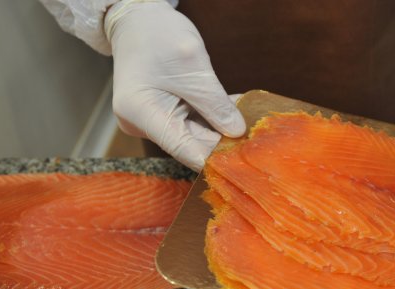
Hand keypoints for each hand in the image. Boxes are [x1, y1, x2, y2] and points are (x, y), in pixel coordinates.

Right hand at [105, 0, 245, 170]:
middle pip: (189, 144)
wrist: (137, 20)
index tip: (243, 162)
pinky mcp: (162, 114)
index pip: (183, 149)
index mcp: (141, 113)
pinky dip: (212, 116)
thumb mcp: (192, 67)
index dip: (214, 159)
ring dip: (220, 128)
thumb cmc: (158, 35)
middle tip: (256, 140)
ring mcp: (152, 120)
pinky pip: (191, 121)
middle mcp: (142, 123)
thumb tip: (237, 132)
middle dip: (221, 141)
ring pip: (193, 133)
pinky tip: (235, 111)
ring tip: (250, 122)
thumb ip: (215, 103)